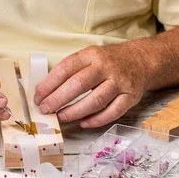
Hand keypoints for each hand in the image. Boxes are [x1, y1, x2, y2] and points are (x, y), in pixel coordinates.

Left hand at [33, 44, 149, 127]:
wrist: (141, 60)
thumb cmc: (108, 61)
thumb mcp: (89, 56)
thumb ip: (70, 70)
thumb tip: (45, 90)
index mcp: (91, 55)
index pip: (66, 68)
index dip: (49, 84)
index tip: (38, 96)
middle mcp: (105, 67)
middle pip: (78, 84)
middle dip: (58, 99)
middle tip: (45, 109)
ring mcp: (119, 82)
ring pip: (95, 100)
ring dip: (74, 111)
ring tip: (60, 117)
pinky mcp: (130, 97)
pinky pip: (112, 112)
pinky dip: (96, 120)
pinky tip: (83, 123)